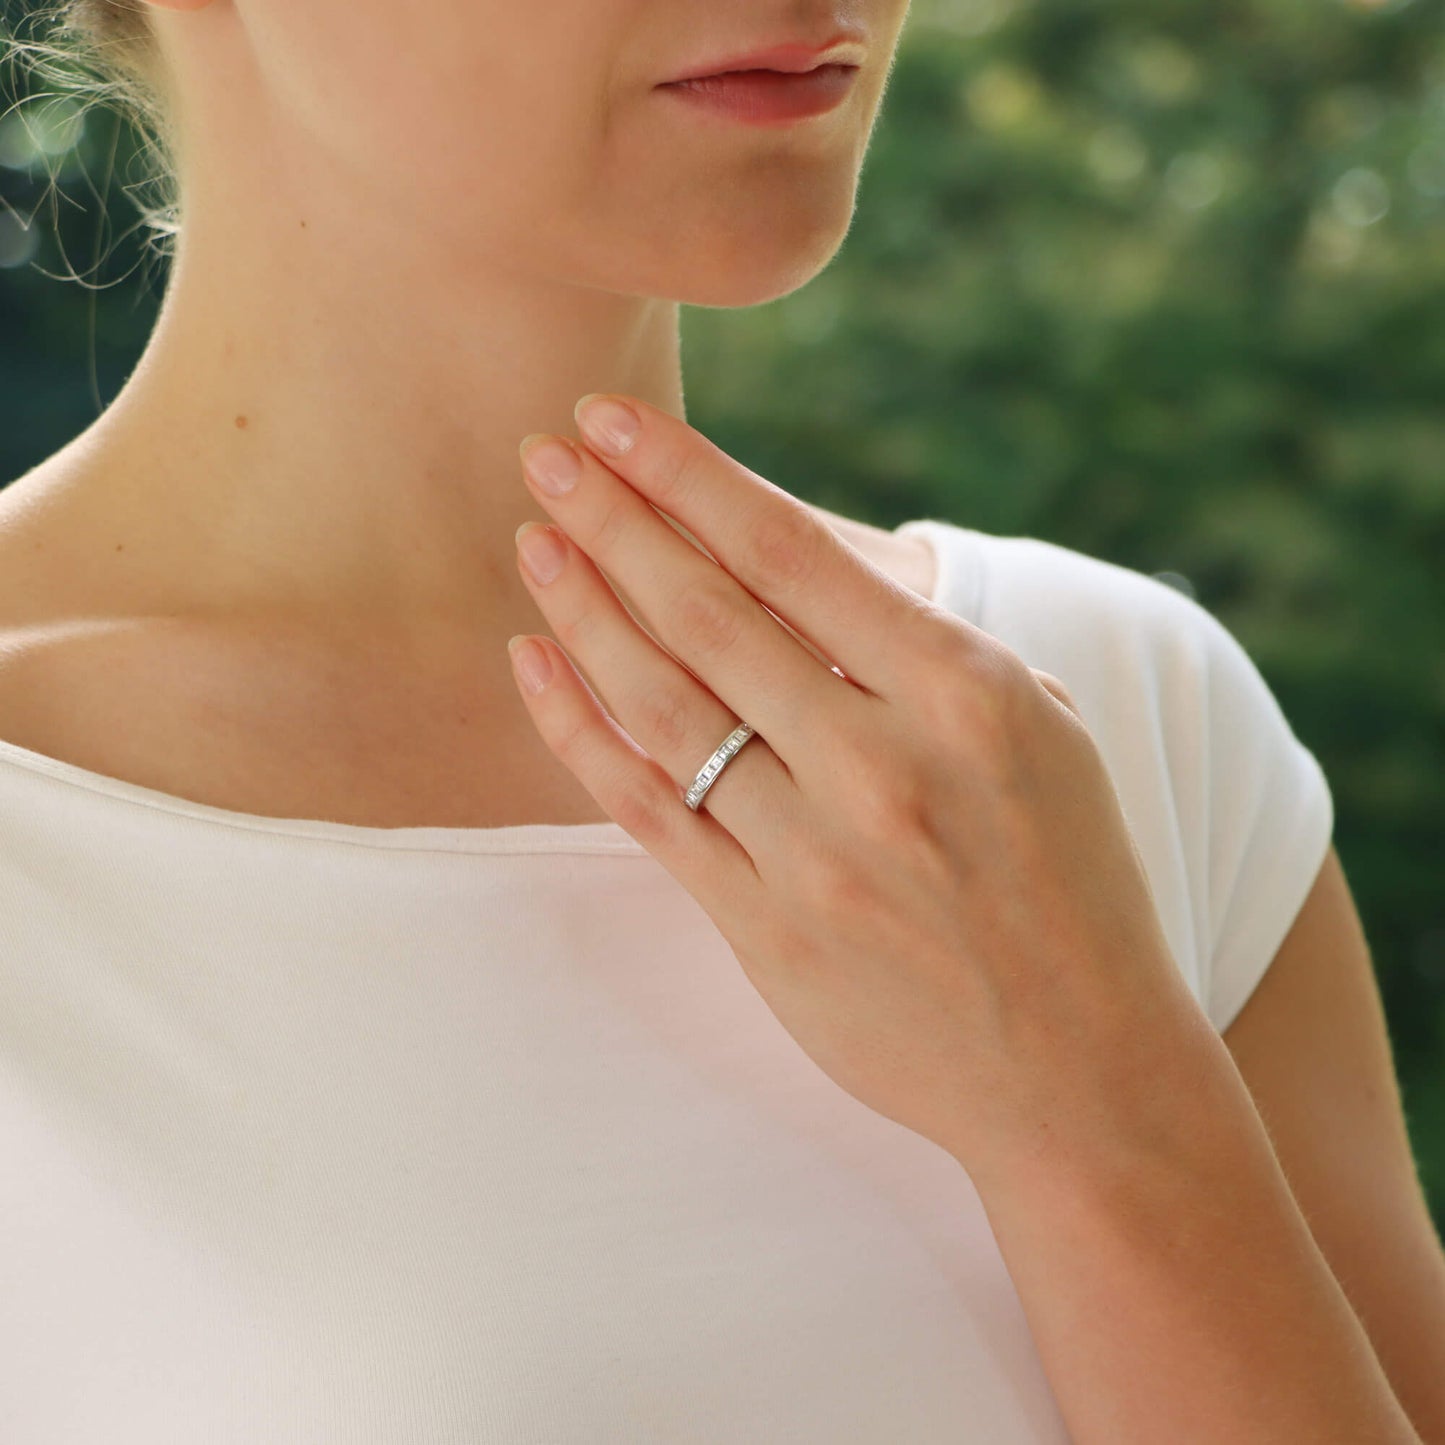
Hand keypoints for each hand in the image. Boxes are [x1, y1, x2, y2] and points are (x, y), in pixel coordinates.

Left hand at [508, 393, 1204, 1189]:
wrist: (1080, 1069)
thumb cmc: (1072, 878)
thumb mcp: (1039, 725)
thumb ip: (920, 642)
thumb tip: (786, 553)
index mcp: (965, 693)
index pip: (791, 553)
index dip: (688, 477)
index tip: (615, 423)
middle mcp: (883, 765)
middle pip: (710, 613)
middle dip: (615, 520)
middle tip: (544, 455)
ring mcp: (816, 855)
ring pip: (664, 705)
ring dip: (586, 610)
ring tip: (533, 541)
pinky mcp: (765, 932)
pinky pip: (650, 813)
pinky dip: (581, 733)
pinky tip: (532, 665)